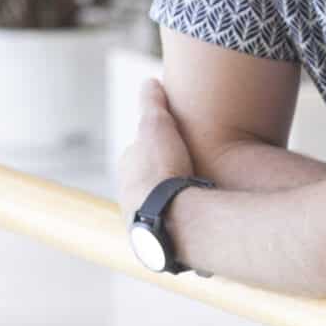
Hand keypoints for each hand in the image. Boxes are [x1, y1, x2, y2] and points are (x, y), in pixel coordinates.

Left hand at [118, 79, 194, 219]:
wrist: (169, 216)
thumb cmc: (162, 169)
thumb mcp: (157, 125)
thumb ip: (153, 103)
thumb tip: (149, 82)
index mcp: (127, 169)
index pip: (139, 152)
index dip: (158, 145)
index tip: (175, 143)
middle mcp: (128, 198)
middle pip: (148, 181)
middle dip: (164, 176)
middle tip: (189, 170)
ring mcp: (142, 222)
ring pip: (159, 205)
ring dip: (174, 201)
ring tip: (197, 197)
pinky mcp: (158, 242)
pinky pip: (172, 226)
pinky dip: (182, 220)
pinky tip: (199, 218)